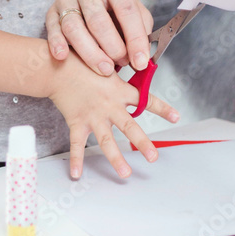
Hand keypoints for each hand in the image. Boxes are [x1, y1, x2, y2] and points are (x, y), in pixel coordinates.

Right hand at [46, 0, 153, 73]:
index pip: (126, 9)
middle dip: (112, 47)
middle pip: (98, 20)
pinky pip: (53, 28)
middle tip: (122, 64)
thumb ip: (141, 29)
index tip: (141, 61)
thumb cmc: (115, 5)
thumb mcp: (134, 9)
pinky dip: (57, 43)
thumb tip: (142, 58)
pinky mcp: (51, 10)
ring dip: (90, 52)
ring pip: (74, 26)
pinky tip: (63, 56)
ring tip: (104, 68)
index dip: (135, 38)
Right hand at [47, 47, 179, 178]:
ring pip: (107, 140)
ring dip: (116, 158)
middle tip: (153, 157)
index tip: (176, 117)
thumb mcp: (107, 62)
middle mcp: (109, 105)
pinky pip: (76, 144)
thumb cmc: (83, 61)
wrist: (58, 67)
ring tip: (126, 173)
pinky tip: (76, 174)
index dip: (162, 108)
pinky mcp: (77, 122)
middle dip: (143, 142)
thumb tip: (137, 65)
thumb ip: (122, 70)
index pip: (146, 100)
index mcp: (119, 90)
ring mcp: (93, 116)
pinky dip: (76, 160)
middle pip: (129, 126)